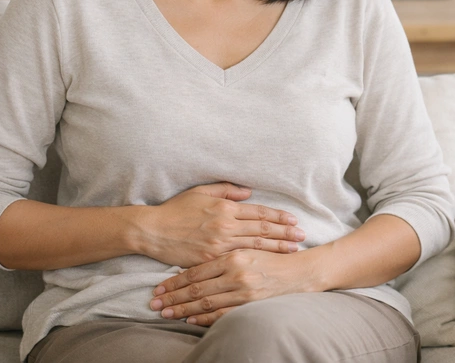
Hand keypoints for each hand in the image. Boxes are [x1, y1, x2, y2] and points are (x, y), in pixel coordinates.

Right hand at [142, 182, 305, 267]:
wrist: (153, 230)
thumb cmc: (175, 209)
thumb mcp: (200, 192)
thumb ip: (226, 191)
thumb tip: (248, 192)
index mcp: (224, 208)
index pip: (259, 212)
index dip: (278, 217)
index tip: (293, 220)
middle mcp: (225, 225)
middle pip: (262, 229)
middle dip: (284, 232)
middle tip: (302, 235)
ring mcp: (219, 244)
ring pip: (255, 246)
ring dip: (276, 247)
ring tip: (294, 249)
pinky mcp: (210, 260)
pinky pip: (237, 260)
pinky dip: (255, 260)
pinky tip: (268, 263)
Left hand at [149, 249, 315, 325]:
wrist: (298, 272)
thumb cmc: (272, 255)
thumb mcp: (248, 243)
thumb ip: (225, 243)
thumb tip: (200, 252)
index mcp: (232, 254)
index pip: (196, 271)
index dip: (175, 281)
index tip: (159, 288)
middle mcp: (235, 273)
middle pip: (196, 289)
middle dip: (173, 297)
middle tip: (154, 304)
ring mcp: (242, 291)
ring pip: (206, 303)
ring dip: (183, 310)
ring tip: (166, 313)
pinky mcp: (249, 304)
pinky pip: (222, 314)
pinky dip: (204, 318)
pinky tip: (190, 319)